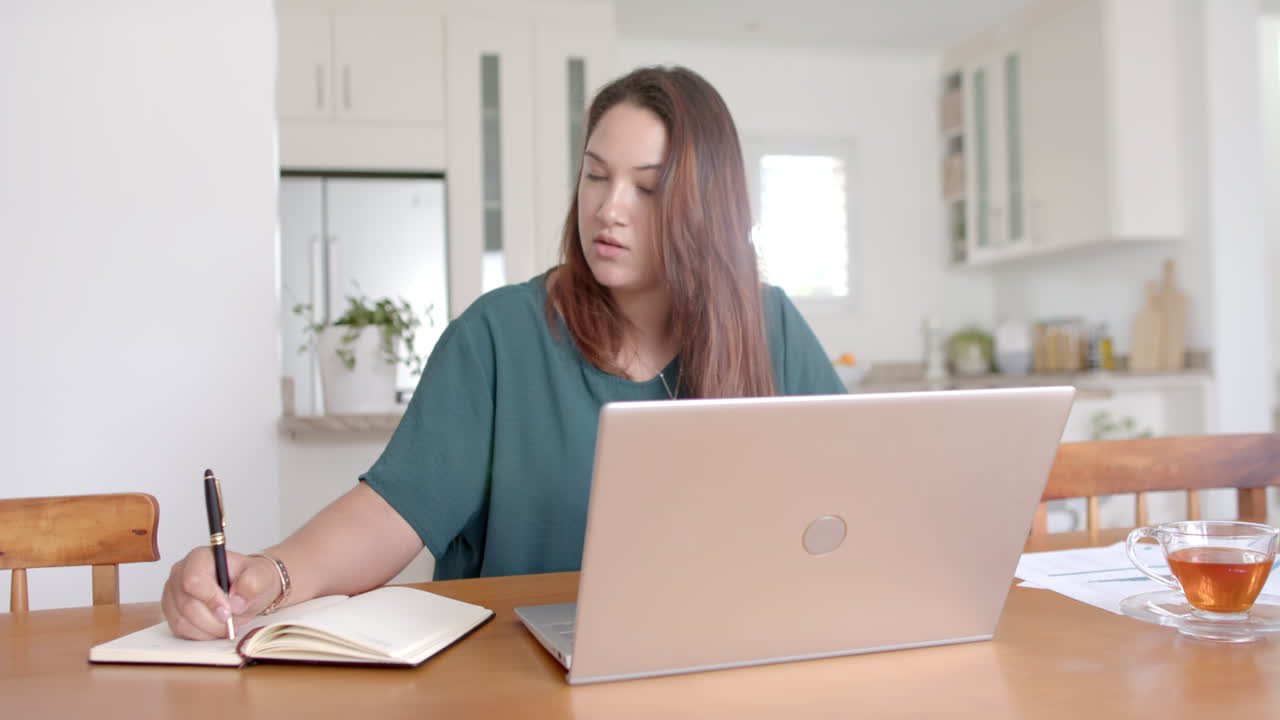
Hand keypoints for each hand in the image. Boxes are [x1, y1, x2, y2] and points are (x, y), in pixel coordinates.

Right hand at [161, 548, 281, 639]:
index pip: (193, 580)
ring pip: (182, 621)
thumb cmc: (251, 579)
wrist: (247, 589)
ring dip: (208, 630)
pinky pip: (180, 630)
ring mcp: (173, 593)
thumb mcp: (261, 576)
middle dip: (213, 621)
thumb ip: (252, 584)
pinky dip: (201, 635)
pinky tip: (215, 627)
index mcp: (200, 558)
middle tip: (233, 623)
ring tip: (227, 625)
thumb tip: (235, 602)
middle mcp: (180, 572)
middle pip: (187, 605)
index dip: (210, 600)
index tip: (228, 612)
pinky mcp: (171, 611)